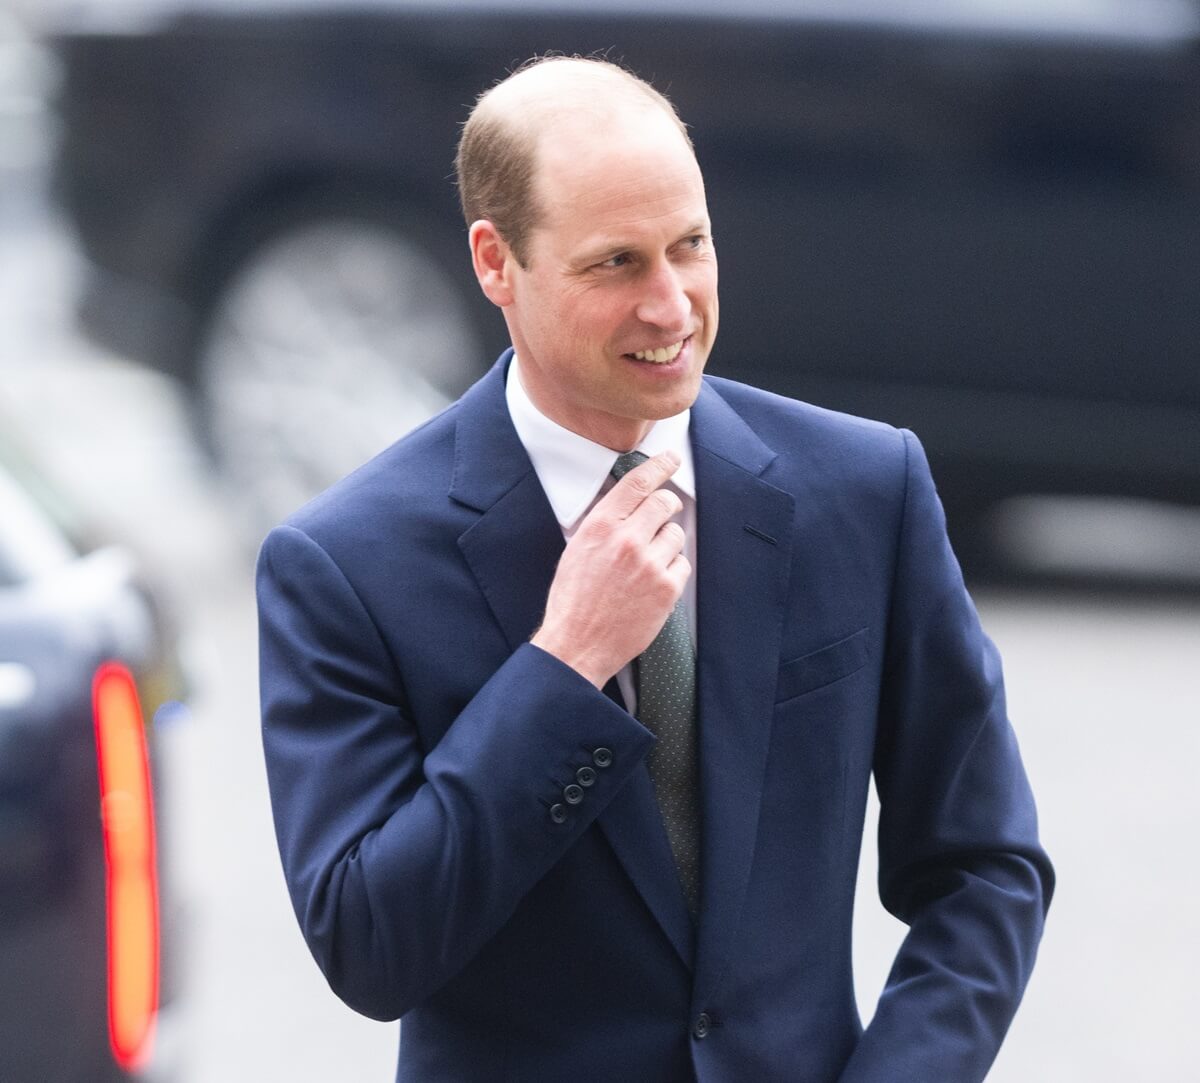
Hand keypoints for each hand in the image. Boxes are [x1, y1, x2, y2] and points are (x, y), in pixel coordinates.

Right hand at [531, 450, 689, 687]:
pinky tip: (652, 584)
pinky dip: (671, 571)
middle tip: (660, 519)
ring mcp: (649, 564)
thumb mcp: (577, 549)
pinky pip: (682, 563)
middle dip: (666, 507)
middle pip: (664, 503)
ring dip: (666, 543)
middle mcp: (627, 539)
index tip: (671, 459)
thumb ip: (604, 524)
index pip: (637, 482)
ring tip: (647, 564)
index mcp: (600, 526)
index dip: (659, 466)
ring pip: (676, 534)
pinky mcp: (667, 588)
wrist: (578, 643)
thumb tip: (629, 503)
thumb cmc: (573, 599)